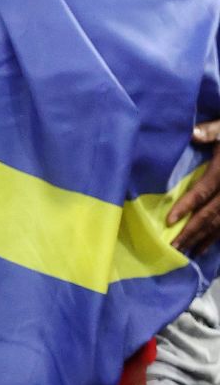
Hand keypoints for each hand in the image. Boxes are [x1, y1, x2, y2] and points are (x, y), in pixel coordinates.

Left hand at [168, 120, 219, 254]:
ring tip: (184, 252)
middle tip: (172, 246)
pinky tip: (203, 249)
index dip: (186, 206)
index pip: (203, 192)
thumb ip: (211, 131)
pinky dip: (215, 238)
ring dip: (202, 239)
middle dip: (191, 231)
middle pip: (210, 214)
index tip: (169, 220)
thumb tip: (193, 133)